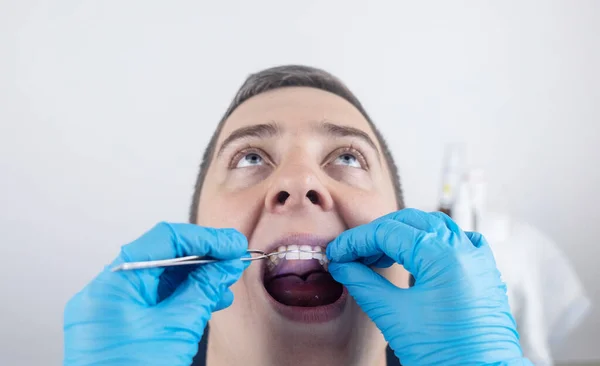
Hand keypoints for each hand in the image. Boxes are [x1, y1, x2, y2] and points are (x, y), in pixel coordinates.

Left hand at [64, 223, 248, 365]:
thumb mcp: (176, 328)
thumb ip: (202, 291)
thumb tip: (223, 267)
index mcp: (113, 284)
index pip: (164, 240)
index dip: (204, 239)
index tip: (231, 244)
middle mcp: (108, 291)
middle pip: (162, 258)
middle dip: (202, 258)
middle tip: (232, 259)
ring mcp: (113, 309)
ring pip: (160, 280)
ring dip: (196, 278)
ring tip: (225, 282)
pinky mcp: (121, 325)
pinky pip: (154, 300)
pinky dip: (182, 297)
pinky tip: (207, 299)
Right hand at [326, 209, 531, 365]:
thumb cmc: (445, 354)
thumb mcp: (394, 316)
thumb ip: (364, 284)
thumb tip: (343, 266)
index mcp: (442, 255)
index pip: (387, 232)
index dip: (356, 241)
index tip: (337, 253)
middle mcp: (463, 248)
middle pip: (409, 222)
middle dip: (376, 234)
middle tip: (352, 255)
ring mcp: (477, 258)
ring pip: (434, 226)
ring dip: (402, 235)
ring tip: (379, 257)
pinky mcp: (484, 271)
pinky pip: (458, 240)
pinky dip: (433, 241)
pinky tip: (419, 255)